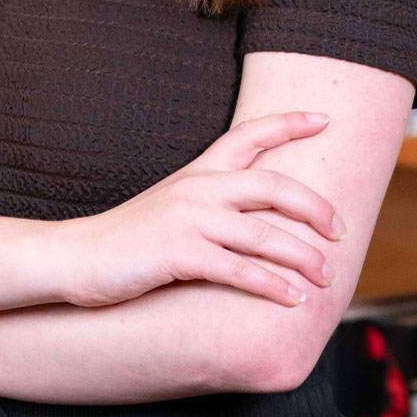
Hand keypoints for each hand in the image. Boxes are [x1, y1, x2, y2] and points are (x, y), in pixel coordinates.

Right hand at [56, 112, 343, 309]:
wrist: (76, 257)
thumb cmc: (127, 239)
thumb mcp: (171, 207)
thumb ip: (211, 205)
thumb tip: (257, 221)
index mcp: (198, 172)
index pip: (249, 135)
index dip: (289, 123)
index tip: (325, 118)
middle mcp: (198, 189)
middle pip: (273, 184)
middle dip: (315, 208)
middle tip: (341, 231)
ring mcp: (189, 220)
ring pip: (264, 234)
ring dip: (303, 257)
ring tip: (326, 277)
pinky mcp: (179, 254)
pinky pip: (238, 269)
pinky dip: (271, 285)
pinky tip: (293, 299)